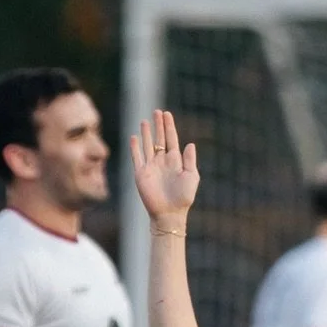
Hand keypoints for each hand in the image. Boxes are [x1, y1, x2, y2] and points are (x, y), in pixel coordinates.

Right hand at [130, 108, 198, 224]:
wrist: (170, 214)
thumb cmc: (183, 198)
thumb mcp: (191, 177)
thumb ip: (190, 160)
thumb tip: (190, 144)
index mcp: (175, 161)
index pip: (171, 139)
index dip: (169, 127)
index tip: (167, 114)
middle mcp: (162, 162)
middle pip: (159, 139)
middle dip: (158, 126)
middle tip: (157, 111)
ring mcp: (151, 167)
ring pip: (147, 145)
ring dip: (146, 133)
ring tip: (145, 121)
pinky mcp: (141, 174)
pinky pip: (137, 157)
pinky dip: (135, 147)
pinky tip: (134, 137)